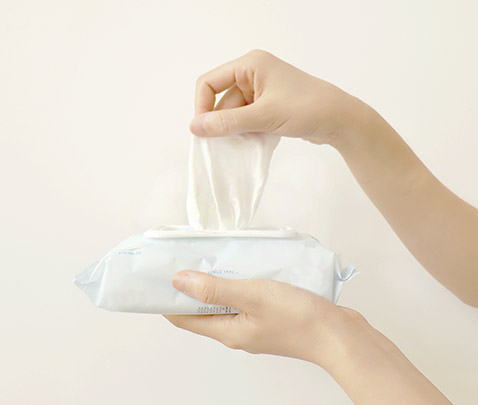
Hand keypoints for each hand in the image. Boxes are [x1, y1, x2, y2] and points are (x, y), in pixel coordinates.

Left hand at [164, 270, 450, 403]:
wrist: (339, 334)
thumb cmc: (297, 317)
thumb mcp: (251, 296)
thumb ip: (214, 289)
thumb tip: (177, 281)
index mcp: (227, 331)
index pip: (183, 318)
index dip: (166, 299)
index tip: (156, 276)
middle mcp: (236, 331)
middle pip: (202, 311)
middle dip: (188, 287)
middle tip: (181, 259)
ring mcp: (254, 325)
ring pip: (224, 303)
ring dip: (214, 284)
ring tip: (208, 258)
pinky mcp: (270, 317)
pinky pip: (244, 299)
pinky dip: (236, 284)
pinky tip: (241, 267)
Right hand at [190, 49, 366, 145]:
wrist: (340, 120)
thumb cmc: (306, 108)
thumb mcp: (263, 116)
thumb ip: (228, 122)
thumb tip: (195, 127)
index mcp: (250, 65)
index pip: (209, 82)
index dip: (203, 106)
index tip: (204, 131)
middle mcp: (253, 74)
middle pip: (222, 100)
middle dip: (223, 123)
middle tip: (228, 144)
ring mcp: (262, 91)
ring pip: (235, 113)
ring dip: (237, 130)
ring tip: (248, 143)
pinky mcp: (269, 106)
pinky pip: (247, 119)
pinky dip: (247, 132)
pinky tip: (256, 141)